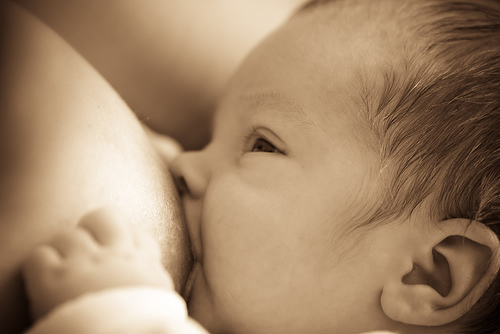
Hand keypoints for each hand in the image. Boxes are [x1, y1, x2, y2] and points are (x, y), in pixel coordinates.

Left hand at [23, 208, 173, 319]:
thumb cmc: (140, 327)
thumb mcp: (159, 302)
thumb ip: (148, 279)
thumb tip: (142, 274)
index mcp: (146, 266)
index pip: (139, 233)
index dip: (124, 239)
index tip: (117, 252)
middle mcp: (117, 257)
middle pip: (104, 217)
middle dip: (92, 228)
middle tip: (85, 250)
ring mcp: (86, 265)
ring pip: (68, 234)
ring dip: (62, 251)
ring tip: (61, 271)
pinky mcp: (53, 280)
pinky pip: (39, 255)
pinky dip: (39, 266)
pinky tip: (45, 281)